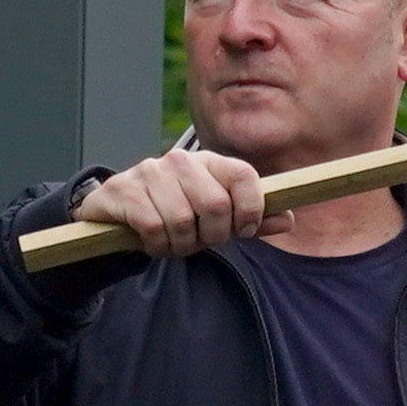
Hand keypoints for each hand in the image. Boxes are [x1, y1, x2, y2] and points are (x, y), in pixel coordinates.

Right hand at [81, 143, 273, 261]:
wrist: (119, 211)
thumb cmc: (176, 213)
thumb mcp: (218, 218)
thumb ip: (251, 219)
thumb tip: (288, 219)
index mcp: (210, 162)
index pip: (245, 176)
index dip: (250, 209)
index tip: (243, 230)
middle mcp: (181, 160)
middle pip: (215, 205)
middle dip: (211, 235)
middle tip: (199, 240)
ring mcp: (150, 172)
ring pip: (182, 220)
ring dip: (180, 244)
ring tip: (173, 241)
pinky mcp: (123, 190)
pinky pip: (152, 228)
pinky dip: (157, 245)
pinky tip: (152, 241)